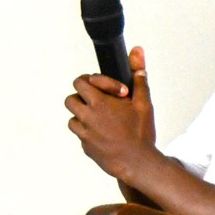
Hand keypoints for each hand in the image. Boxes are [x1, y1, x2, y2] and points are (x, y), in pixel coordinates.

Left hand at [65, 45, 156, 183]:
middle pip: (71, 98)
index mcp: (99, 103)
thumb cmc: (141, 133)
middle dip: (84, 96)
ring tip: (102, 116)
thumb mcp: (143, 101)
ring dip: (83, 114)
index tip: (110, 90)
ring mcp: (84, 134)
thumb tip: (137, 51)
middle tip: (99, 99)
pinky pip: (80, 134)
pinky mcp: (85, 147)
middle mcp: (87, 117)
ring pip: (72, 117)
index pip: (81, 82)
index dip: (94, 81)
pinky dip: (87, 131)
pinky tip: (104, 132)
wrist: (138, 163)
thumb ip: (137, 74)